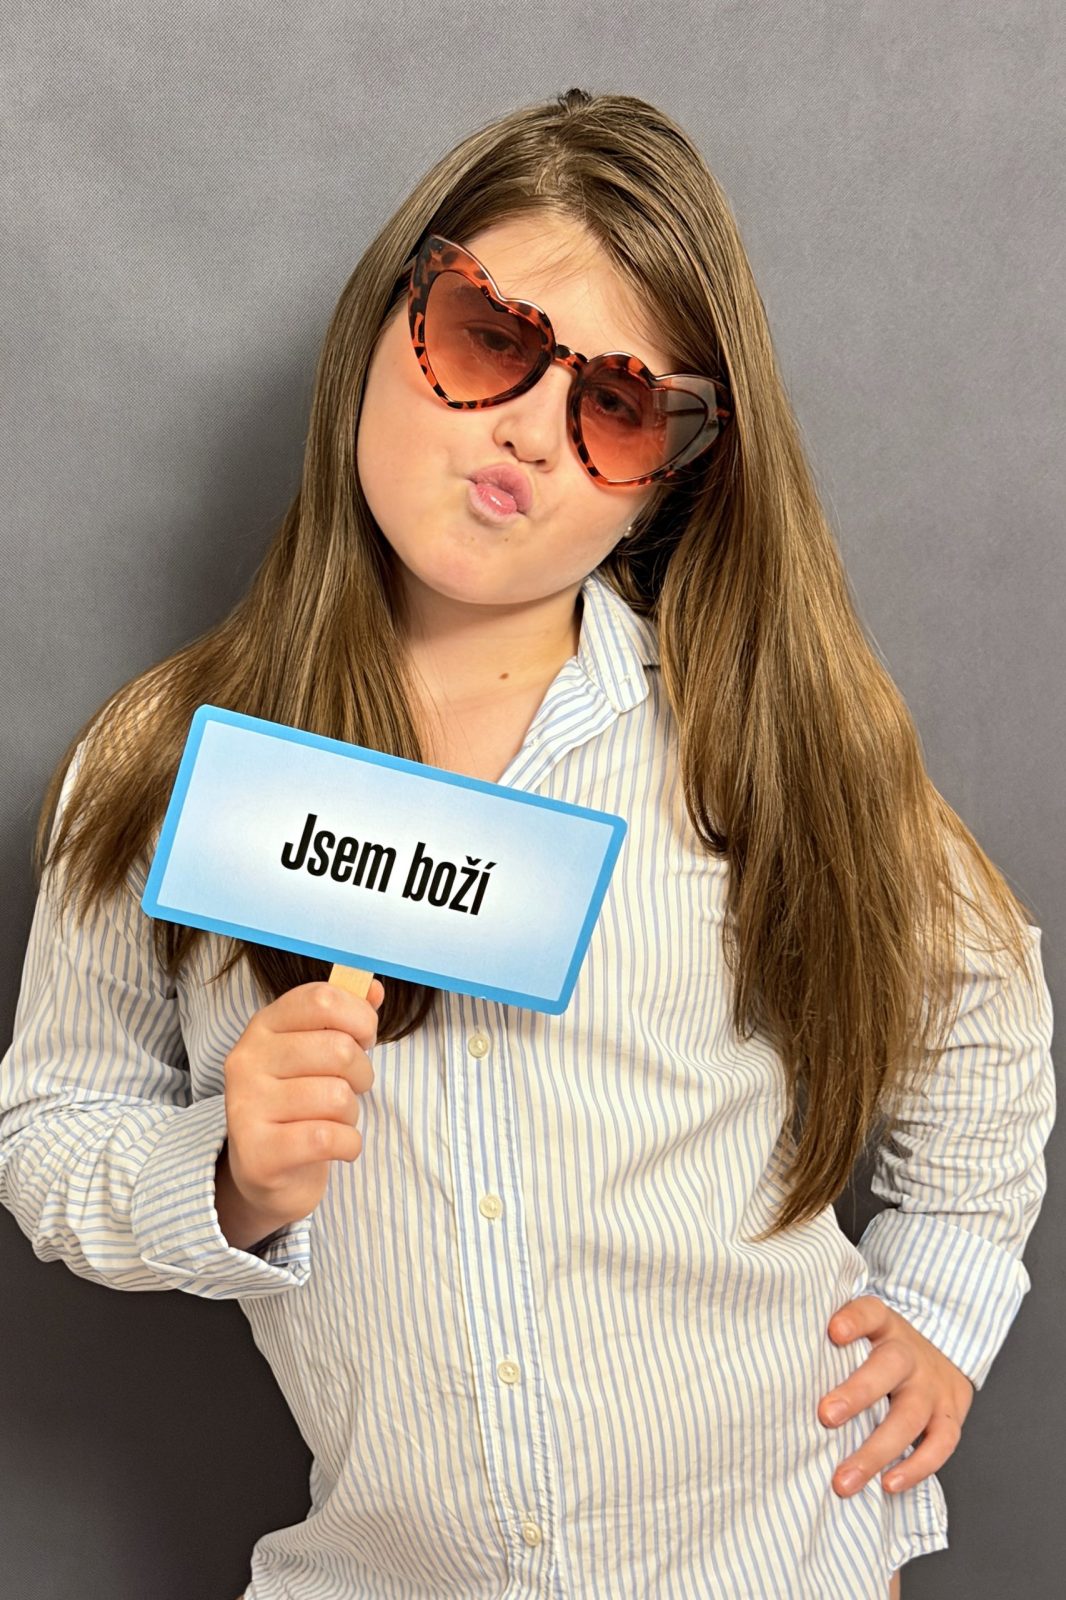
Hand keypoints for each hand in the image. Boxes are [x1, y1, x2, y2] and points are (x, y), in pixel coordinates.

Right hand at [219, 978, 384, 1245]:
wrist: (265, 1170)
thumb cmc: (299, 1102)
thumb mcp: (316, 1050)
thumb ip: (345, 1014)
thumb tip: (373, 988)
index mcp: (263, 1026)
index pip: (321, 999)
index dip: (359, 1017)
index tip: (365, 1038)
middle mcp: (247, 1061)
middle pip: (338, 1049)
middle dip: (362, 1073)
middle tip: (351, 1089)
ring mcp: (247, 1107)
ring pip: (337, 1097)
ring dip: (351, 1114)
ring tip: (336, 1120)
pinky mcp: (259, 1153)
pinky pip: (328, 1139)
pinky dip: (348, 1145)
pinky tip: (338, 1147)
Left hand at [818, 1294, 974, 1497]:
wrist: (942, 1352)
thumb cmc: (882, 1347)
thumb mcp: (863, 1329)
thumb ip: (832, 1338)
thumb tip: (777, 1356)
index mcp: (885, 1325)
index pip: (870, 1312)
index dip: (854, 1320)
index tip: (833, 1331)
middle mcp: (910, 1354)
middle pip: (889, 1367)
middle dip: (858, 1393)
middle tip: (826, 1416)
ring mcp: (932, 1387)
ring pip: (909, 1416)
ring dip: (876, 1450)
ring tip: (846, 1478)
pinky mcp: (949, 1417)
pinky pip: (940, 1445)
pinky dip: (915, 1468)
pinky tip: (887, 1485)